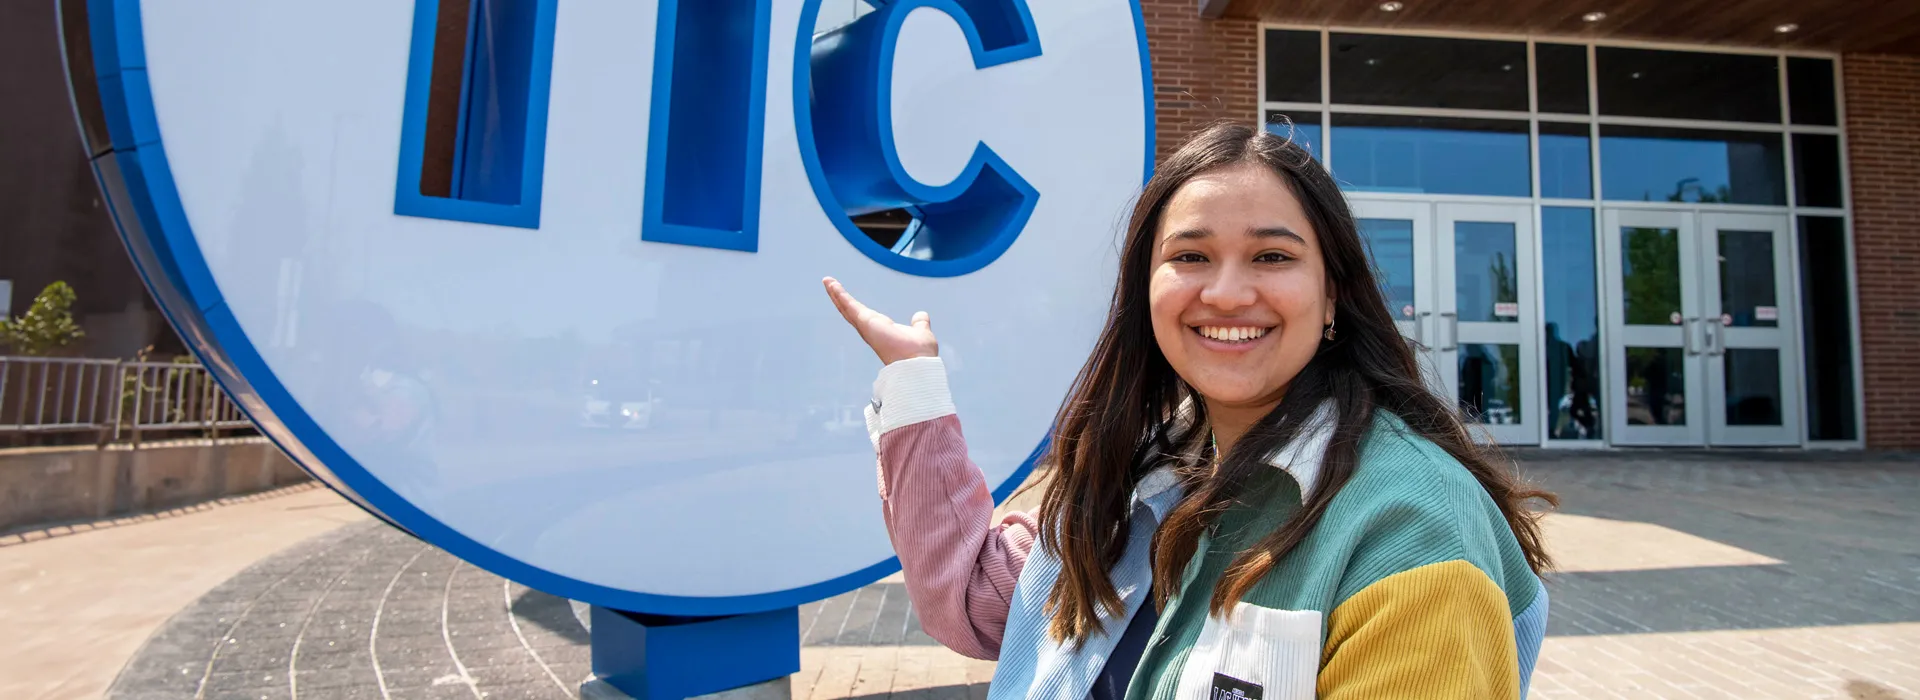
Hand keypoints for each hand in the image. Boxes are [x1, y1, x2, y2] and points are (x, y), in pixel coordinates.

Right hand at [823, 277, 937, 364]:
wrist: (917, 363)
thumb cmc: (919, 353)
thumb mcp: (920, 331)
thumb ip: (919, 323)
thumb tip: (921, 316)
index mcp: (881, 329)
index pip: (863, 315)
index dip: (854, 306)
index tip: (846, 297)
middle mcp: (870, 329)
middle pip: (849, 311)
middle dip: (839, 298)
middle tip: (830, 285)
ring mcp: (865, 326)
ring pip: (846, 308)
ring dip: (836, 294)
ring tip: (827, 281)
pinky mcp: (864, 321)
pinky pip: (849, 305)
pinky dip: (839, 294)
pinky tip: (831, 284)